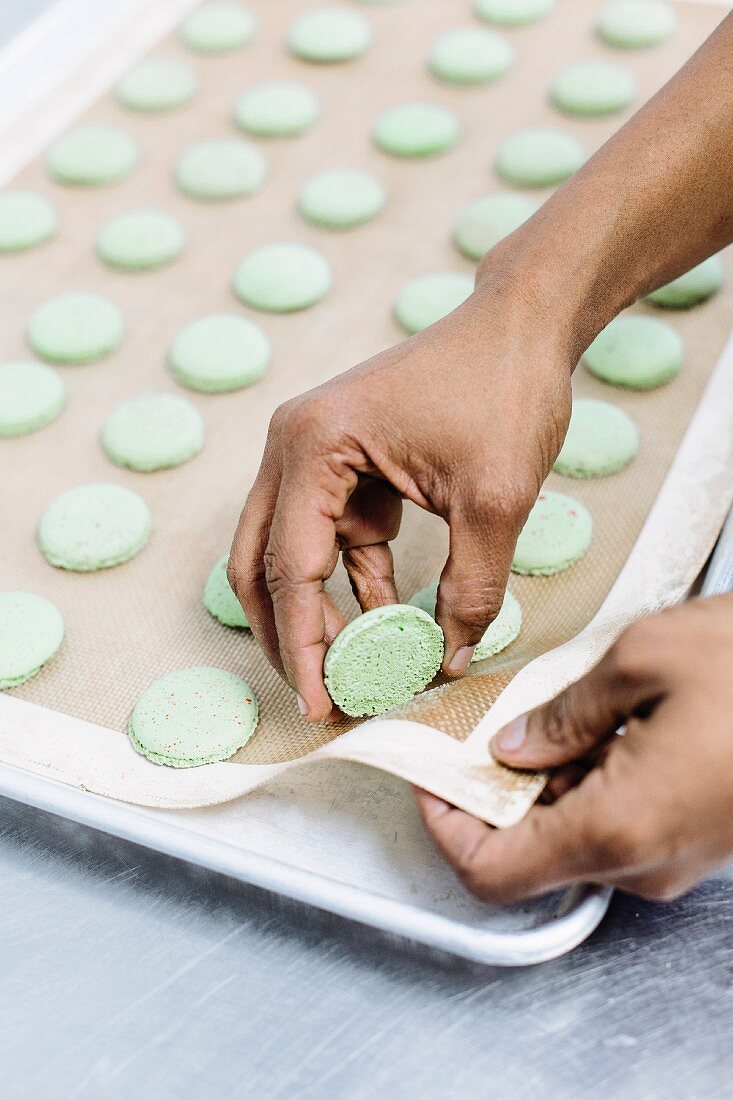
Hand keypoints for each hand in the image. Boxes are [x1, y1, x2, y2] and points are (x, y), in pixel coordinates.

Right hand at [228, 263, 574, 720]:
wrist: (524, 323)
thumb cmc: (504, 388)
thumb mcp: (494, 500)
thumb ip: (471, 588)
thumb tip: (449, 659)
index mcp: (313, 446)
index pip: (290, 569)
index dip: (303, 646)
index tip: (318, 704)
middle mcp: (294, 447)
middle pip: (262, 564)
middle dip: (289, 635)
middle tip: (321, 695)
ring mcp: (315, 453)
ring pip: (293, 554)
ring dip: (321, 613)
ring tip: (356, 669)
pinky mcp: (345, 463)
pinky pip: (335, 537)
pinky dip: (354, 582)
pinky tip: (384, 619)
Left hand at [417, 594, 732, 902]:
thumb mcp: (647, 659)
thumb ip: (565, 712)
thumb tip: (514, 745)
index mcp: (618, 827)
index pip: (490, 871)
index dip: (441, 826)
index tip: (423, 773)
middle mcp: (644, 860)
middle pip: (526, 853)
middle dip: (486, 791)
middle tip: (467, 725)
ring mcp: (674, 856)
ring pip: (570, 834)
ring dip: (537, 780)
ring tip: (531, 710)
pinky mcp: (696, 836)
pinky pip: (615, 821)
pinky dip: (582, 779)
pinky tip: (588, 721)